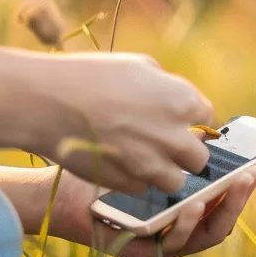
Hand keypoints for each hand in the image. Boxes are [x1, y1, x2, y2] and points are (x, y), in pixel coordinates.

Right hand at [22, 53, 212, 193]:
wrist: (49, 101)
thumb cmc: (92, 76)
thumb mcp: (139, 67)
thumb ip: (167, 88)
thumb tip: (176, 102)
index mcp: (183, 101)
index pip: (206, 118)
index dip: (190, 119)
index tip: (176, 120)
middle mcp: (175, 136)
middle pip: (199, 157)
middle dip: (183, 151)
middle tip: (161, 144)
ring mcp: (153, 165)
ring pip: (176, 181)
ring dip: (163, 172)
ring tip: (140, 158)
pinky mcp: (130, 184)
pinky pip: (144, 189)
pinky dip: (136, 181)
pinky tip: (117, 163)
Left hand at [38, 166, 255, 256]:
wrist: (60, 191)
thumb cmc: (103, 170)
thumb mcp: (145, 155)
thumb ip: (177, 152)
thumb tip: (210, 133)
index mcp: (183, 206)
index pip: (222, 200)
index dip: (242, 187)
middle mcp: (177, 229)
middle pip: (220, 219)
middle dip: (239, 198)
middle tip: (250, 175)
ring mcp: (162, 244)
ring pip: (203, 234)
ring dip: (218, 211)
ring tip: (223, 188)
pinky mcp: (143, 254)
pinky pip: (172, 245)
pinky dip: (185, 224)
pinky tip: (191, 204)